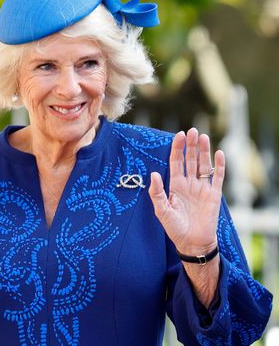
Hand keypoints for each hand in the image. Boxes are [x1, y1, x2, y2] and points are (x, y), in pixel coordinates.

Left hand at [148, 128, 224, 254]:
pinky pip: (218, 177)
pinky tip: (219, 153)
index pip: (176, 162)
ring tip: (204, 137)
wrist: (192, 243)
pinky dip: (219, 165)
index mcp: (175, 185)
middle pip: (190, 160)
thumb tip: (153, 174)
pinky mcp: (214, 195)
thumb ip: (156, 192)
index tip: (179, 135)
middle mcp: (189, 183)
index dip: (177, 148)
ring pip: (203, 165)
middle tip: (193, 130)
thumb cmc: (174, 228)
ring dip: (204, 151)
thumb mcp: (161, 210)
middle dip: (191, 145)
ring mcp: (202, 188)